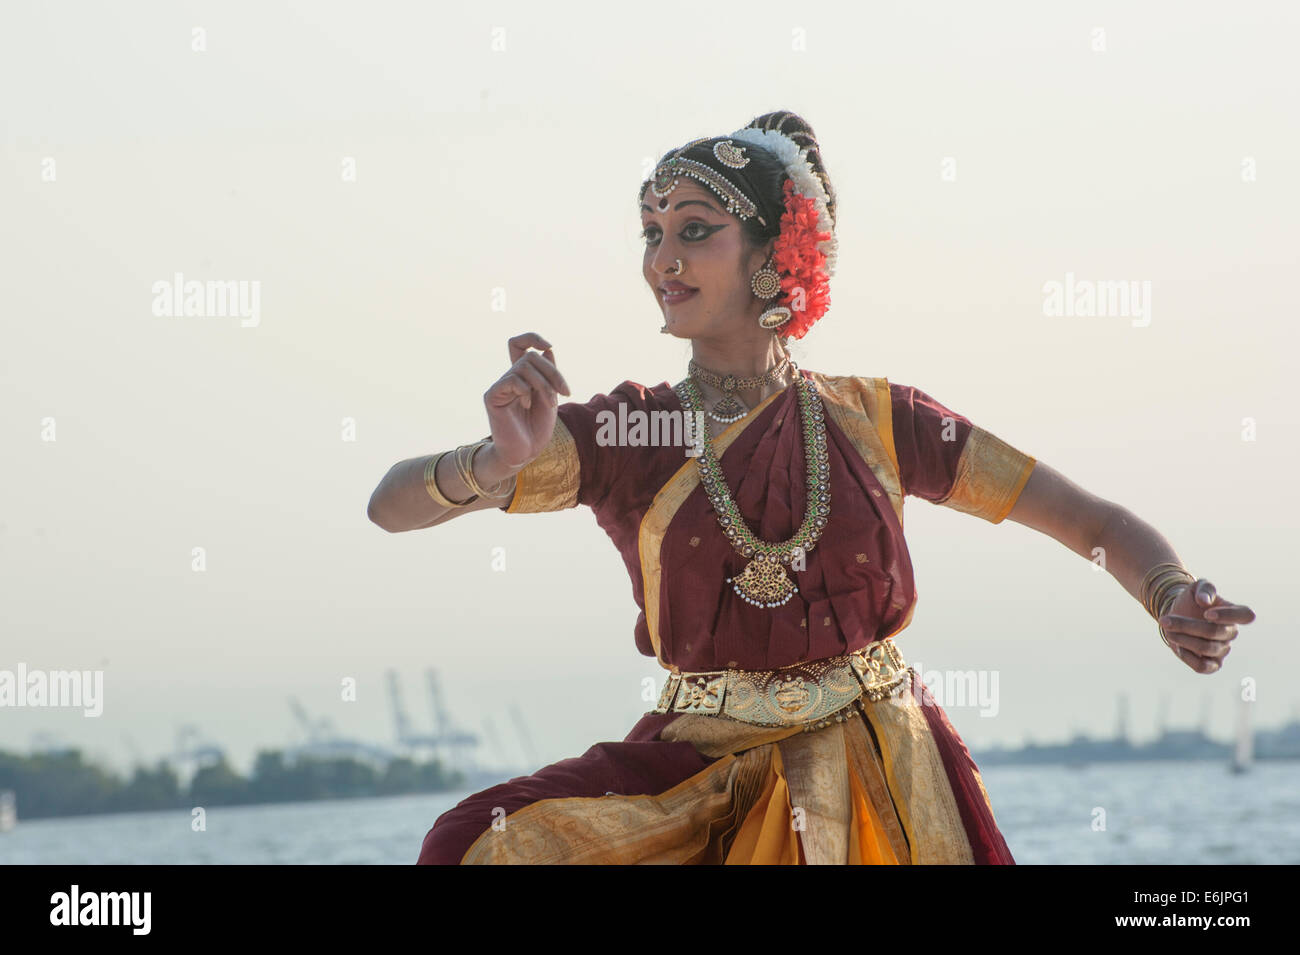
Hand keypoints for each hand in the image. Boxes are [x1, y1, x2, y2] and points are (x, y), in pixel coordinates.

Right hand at [483, 333, 570, 477]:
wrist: (526, 453)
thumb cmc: (537, 428)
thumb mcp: (550, 397)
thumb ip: (548, 374)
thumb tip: (547, 349)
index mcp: (522, 376)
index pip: (519, 344)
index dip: (532, 338)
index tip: (548, 345)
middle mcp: (509, 378)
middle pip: (530, 356)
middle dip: (553, 372)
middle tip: (565, 392)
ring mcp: (500, 386)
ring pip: (524, 367)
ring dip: (544, 384)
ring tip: (549, 402)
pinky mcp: (492, 396)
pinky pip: (512, 380)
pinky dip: (526, 391)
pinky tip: (527, 405)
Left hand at [1158, 578, 1255, 673]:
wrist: (1177, 614)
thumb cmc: (1192, 599)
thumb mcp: (1196, 586)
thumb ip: (1204, 589)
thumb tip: (1205, 601)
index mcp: (1233, 612)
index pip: (1246, 615)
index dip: (1228, 615)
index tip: (1206, 613)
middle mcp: (1231, 632)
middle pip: (1215, 632)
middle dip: (1187, 626)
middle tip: (1165, 620)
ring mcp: (1222, 649)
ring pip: (1207, 649)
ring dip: (1182, 639)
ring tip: (1167, 629)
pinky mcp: (1212, 664)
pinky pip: (1203, 667)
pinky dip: (1187, 657)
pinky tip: (1178, 647)